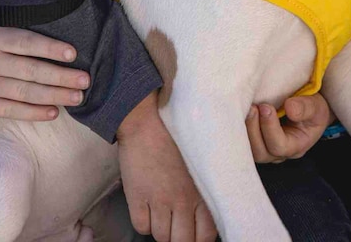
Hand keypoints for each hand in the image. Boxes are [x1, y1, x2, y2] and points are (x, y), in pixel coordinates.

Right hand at [0, 27, 89, 120]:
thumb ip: (9, 26)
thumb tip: (48, 22)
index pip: (26, 42)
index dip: (49, 48)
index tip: (73, 53)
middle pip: (31, 70)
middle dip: (61, 76)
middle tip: (85, 81)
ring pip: (25, 92)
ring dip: (53, 96)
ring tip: (77, 97)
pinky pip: (10, 110)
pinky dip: (32, 112)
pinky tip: (53, 113)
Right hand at [117, 94, 216, 241]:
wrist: (146, 121)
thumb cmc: (177, 136)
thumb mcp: (203, 161)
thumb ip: (208, 187)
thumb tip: (213, 210)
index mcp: (203, 191)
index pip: (206, 235)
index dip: (199, 238)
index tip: (194, 232)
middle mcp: (183, 200)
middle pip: (182, 241)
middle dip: (179, 238)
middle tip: (177, 227)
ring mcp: (159, 200)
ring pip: (161, 237)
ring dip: (161, 229)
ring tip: (162, 212)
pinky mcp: (137, 197)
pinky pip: (141, 227)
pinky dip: (144, 222)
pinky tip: (147, 207)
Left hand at [245, 94, 332, 162]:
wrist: (308, 111)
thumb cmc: (313, 110)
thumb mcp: (316, 106)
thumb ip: (305, 107)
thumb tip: (289, 108)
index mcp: (297, 146)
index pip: (279, 146)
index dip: (270, 128)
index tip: (266, 107)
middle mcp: (280, 153)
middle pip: (261, 153)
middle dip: (254, 130)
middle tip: (252, 108)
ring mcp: (267, 150)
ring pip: (251, 150)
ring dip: (246, 131)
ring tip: (246, 109)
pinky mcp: (257, 143)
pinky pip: (244, 143)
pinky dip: (240, 130)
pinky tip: (239, 113)